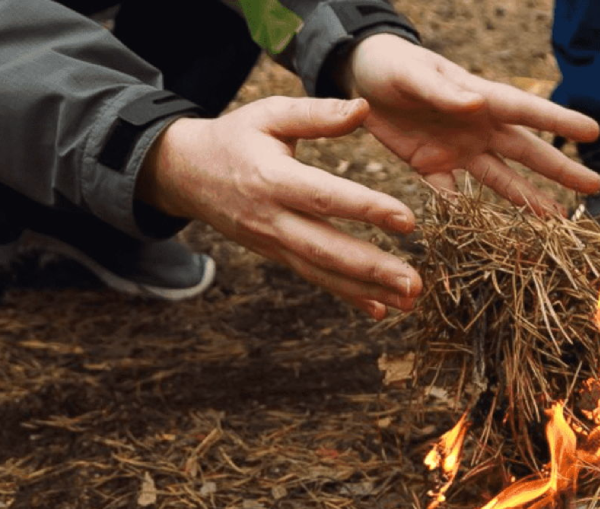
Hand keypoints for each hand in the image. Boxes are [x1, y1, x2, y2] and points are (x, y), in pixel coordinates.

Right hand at [138, 96, 418, 318]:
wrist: (185, 174)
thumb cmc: (235, 137)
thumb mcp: (269, 114)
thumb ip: (316, 114)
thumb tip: (364, 108)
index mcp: (273, 180)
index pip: (325, 198)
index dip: (367, 209)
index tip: (408, 220)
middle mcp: (273, 219)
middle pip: (327, 250)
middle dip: (373, 270)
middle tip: (415, 283)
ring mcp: (274, 243)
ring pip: (324, 272)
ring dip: (368, 290)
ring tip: (410, 301)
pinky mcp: (278, 255)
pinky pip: (316, 278)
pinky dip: (349, 296)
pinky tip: (381, 310)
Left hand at [346, 34, 599, 213]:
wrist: (359, 78)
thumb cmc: (392, 64)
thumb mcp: (413, 75)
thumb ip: (443, 92)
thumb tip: (479, 104)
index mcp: (480, 99)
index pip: (527, 111)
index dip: (560, 121)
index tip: (593, 132)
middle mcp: (478, 128)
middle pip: (526, 152)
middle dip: (559, 170)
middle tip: (594, 185)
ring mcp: (459, 150)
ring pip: (501, 179)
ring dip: (528, 200)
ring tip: (556, 222)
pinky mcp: (432, 167)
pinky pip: (454, 196)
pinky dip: (468, 217)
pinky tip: (489, 239)